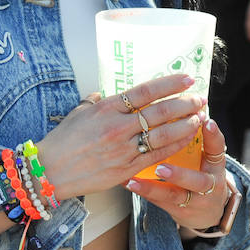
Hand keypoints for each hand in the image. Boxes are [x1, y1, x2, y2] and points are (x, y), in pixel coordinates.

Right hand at [37, 74, 205, 200]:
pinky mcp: (126, 169)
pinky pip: (156, 156)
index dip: (169, 83)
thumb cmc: (62, 141)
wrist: (49, 172)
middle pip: (159, 112)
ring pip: (163, 134)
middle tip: (200, 98)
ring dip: (185, 125)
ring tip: (199, 117)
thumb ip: (96, 101)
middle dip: (184, 104)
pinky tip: (186, 139)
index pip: (145, 91)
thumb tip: (105, 93)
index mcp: (107, 108)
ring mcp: (123, 149)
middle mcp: (118, 127)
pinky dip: (174, 146)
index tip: (186, 78)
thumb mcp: (79, 112)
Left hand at [125, 116, 230, 230]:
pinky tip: (126, 182)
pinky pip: (158, 201)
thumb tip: (181, 101)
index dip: (213, 136)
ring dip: (153, 187)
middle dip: (180, 174)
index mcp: (216, 165)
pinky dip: (142, 190)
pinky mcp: (176, 209)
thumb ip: (197, 135)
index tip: (206, 121)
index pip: (217, 149)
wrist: (206, 210)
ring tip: (134, 180)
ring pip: (174, 196)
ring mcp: (193, 201)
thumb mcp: (207, 155)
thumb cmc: (202, 170)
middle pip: (198, 180)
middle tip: (162, 166)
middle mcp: (208, 185)